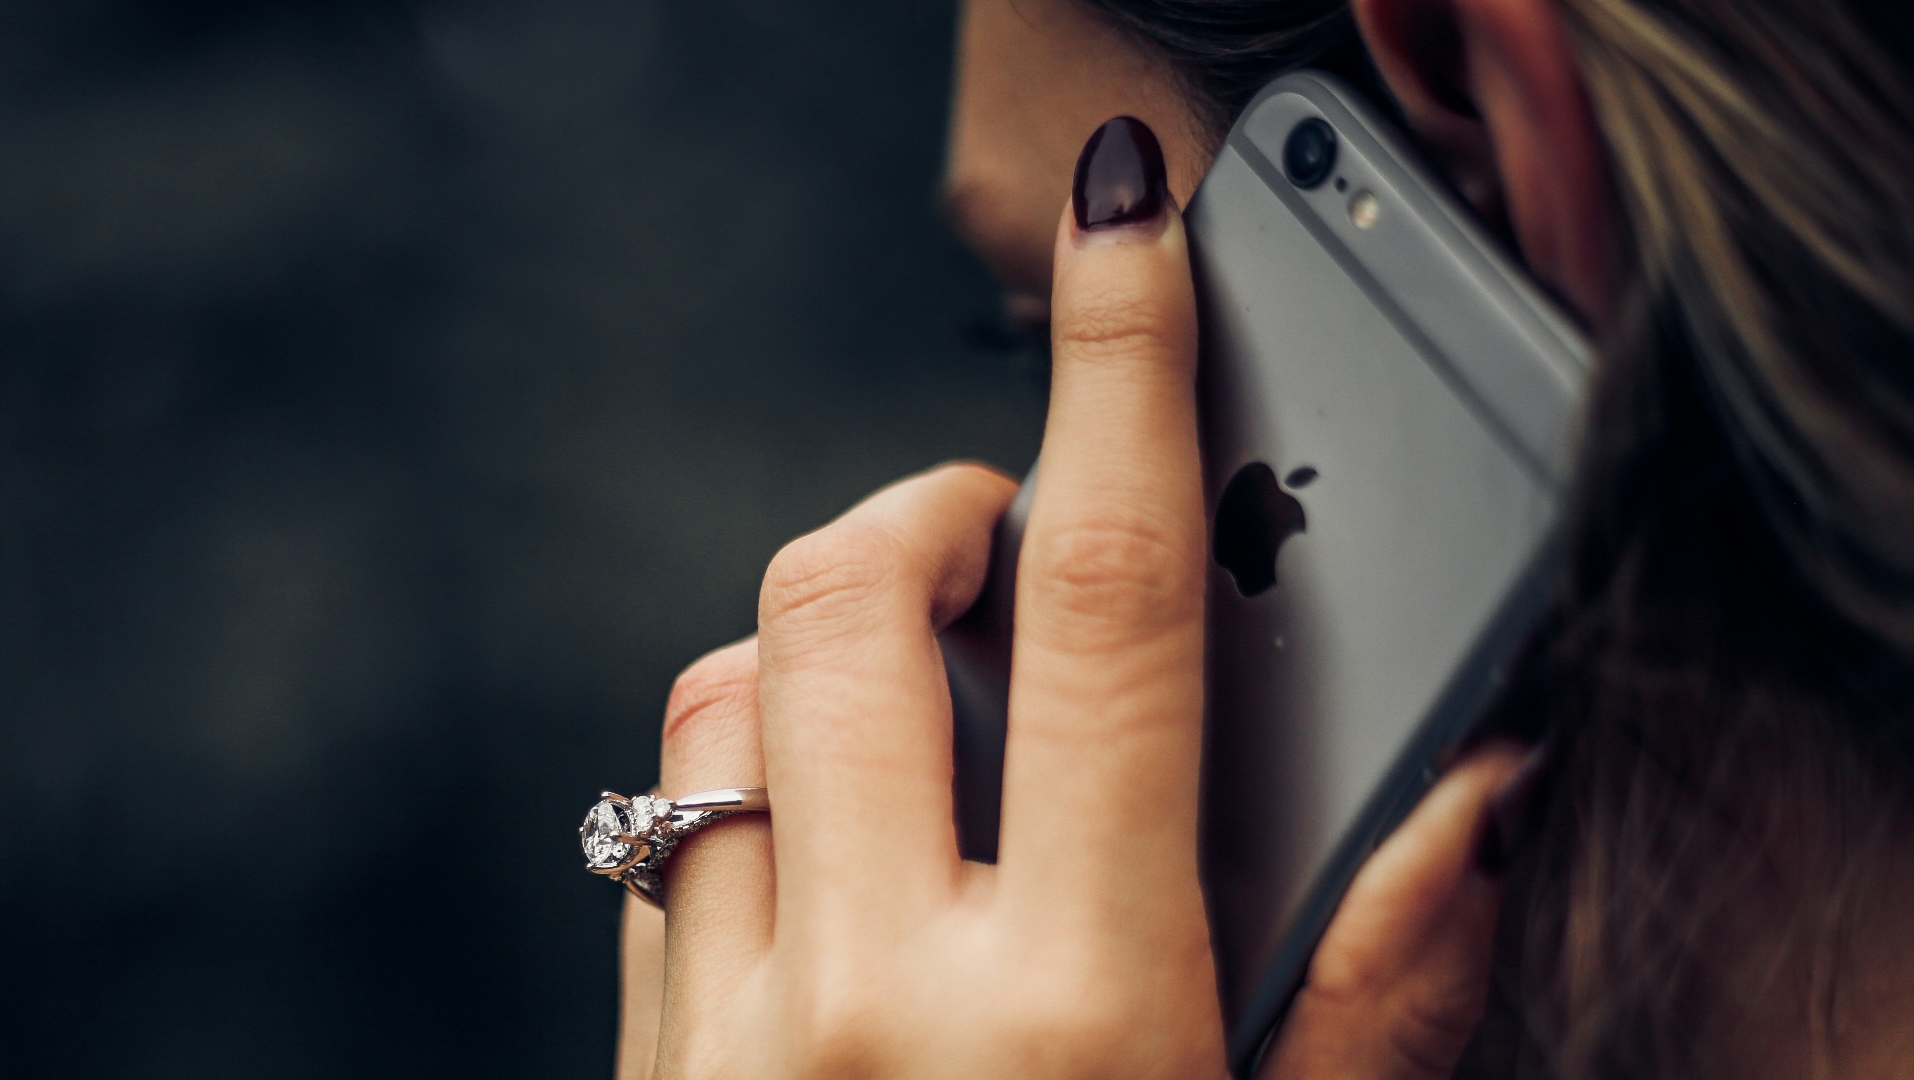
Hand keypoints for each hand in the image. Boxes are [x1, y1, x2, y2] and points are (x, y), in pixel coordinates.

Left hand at [626, 118, 1531, 1078]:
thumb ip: (1383, 992)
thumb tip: (1475, 791)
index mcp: (1082, 1014)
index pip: (1112, 608)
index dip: (1125, 381)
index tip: (1122, 235)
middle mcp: (876, 1001)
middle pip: (853, 605)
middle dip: (928, 511)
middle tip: (993, 539)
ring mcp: (734, 1039)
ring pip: (722, 706)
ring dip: (824, 660)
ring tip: (921, 725)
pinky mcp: (649, 1076)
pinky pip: (654, 837)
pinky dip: (743, 788)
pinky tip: (832, 851)